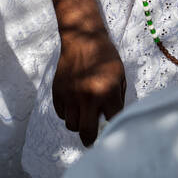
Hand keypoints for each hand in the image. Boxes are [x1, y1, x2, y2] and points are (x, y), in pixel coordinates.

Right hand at [52, 28, 126, 145]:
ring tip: (83, 117)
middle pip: (87, 133)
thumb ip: (116, 99)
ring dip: (78, 124)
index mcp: (107, 93)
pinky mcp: (58, 92)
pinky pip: (61, 114)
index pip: (111, 122)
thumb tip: (112, 119)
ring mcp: (70, 96)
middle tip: (92, 140)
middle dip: (91, 139)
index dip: (113, 128)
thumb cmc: (105, 57)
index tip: (112, 132)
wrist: (83, 38)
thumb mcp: (119, 76)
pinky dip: (68, 113)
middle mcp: (87, 97)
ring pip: (71, 126)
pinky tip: (74, 105)